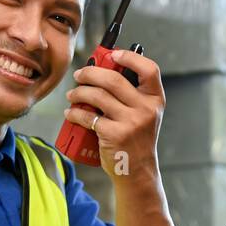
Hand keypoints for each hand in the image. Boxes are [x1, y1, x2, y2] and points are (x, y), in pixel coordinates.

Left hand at [63, 50, 165, 183]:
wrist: (137, 170)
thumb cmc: (136, 139)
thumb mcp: (144, 114)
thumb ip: (131, 94)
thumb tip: (102, 68)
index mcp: (155, 99)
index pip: (149, 69)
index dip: (131, 57)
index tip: (114, 54)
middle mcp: (146, 109)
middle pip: (114, 79)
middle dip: (90, 72)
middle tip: (79, 75)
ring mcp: (131, 122)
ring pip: (97, 95)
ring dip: (79, 92)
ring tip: (72, 94)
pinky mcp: (115, 134)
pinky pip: (88, 116)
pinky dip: (74, 113)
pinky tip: (70, 113)